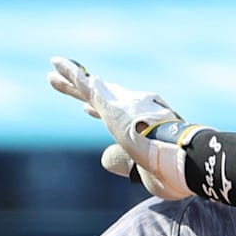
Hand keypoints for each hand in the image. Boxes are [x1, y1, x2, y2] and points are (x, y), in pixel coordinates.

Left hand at [47, 57, 197, 200]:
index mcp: (144, 123)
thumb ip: (122, 163)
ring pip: (90, 86)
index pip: (117, 116)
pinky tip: (56, 64)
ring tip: (54, 64)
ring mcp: (122, 103)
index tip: (86, 109)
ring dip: (71, 76)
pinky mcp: (110, 104)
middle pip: (103, 95)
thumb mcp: (143, 171)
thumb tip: (103, 157)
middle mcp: (134, 107)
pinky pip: (85, 85)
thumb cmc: (171, 169)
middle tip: (64, 79)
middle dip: (83, 89)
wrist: (181, 157)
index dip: (99, 112)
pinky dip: (71, 73)